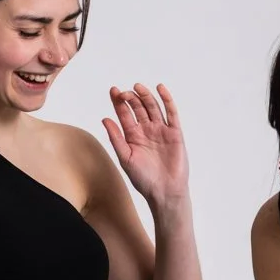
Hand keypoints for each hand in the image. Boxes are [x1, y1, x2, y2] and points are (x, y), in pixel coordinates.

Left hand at [103, 82, 189, 210]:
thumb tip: (105, 119)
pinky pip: (171, 113)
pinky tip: (160, 89)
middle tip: (124, 92)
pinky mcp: (175, 133)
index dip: (119, 102)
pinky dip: (167, 100)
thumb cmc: (144, 179)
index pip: (125, 114)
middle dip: (131, 98)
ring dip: (146, 96)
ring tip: (137, 87)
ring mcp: (161, 130)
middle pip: (138, 107)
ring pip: (153, 107)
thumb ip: (116, 138)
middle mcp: (147, 130)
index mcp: (133, 136)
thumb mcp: (125, 157)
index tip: (113, 90)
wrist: (164, 191)